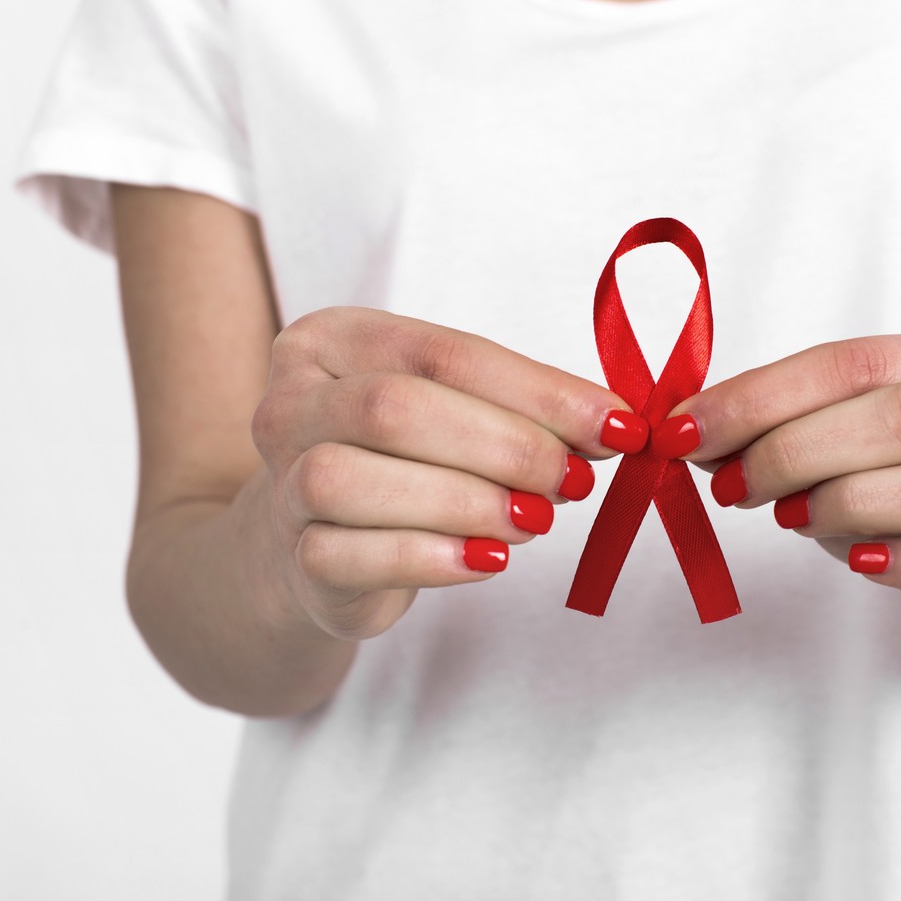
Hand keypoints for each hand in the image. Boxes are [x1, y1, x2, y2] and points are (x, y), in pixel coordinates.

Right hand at [249, 306, 646, 639]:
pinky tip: (489, 560)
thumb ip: (529, 410)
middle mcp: (290, 402)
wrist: (326, 547)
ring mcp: (281, 484)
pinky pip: (346, 556)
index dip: (539, 392)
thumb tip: (619, 425)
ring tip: (534, 521)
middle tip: (574, 480)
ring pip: (352, 480)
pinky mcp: (294, 561)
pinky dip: (430, 558)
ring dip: (464, 502)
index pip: (446, 354)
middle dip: (505, 446)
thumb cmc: (408, 464)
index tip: (616, 427)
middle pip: (394, 408)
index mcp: (336, 340)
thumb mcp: (462, 413)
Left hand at [654, 334, 900, 668]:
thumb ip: (787, 429)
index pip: (861, 360)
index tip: (690, 429)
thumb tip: (690, 428)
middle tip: (731, 486)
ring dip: (852, 500)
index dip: (765, 395)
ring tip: (792, 520)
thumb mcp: (854, 448)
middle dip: (797, 448)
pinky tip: (863, 564)